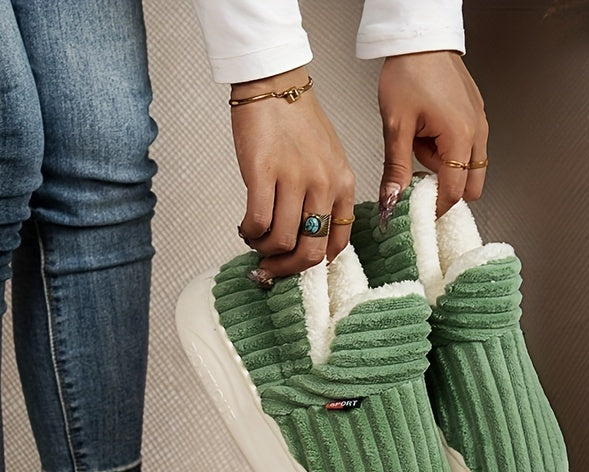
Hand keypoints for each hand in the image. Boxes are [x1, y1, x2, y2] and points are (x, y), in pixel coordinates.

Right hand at [229, 68, 354, 279]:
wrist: (275, 86)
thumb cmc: (298, 124)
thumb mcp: (327, 161)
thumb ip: (323, 198)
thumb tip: (303, 239)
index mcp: (343, 184)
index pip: (336, 244)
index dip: (312, 264)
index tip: (294, 263)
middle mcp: (323, 185)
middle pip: (310, 252)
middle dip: (286, 268)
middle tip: (269, 266)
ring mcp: (295, 179)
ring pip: (281, 241)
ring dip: (263, 249)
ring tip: (255, 237)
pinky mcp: (264, 174)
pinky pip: (258, 223)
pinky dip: (248, 232)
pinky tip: (245, 225)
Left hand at [377, 51, 487, 218]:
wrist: (421, 40)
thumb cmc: (410, 72)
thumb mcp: (396, 127)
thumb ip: (396, 169)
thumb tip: (391, 201)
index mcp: (460, 138)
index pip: (455, 192)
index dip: (436, 207)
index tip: (418, 212)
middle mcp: (477, 132)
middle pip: (472, 185)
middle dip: (447, 189)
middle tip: (419, 180)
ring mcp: (479, 122)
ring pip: (469, 166)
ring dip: (446, 168)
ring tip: (420, 144)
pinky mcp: (475, 115)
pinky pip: (467, 146)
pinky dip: (449, 150)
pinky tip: (428, 134)